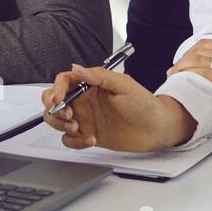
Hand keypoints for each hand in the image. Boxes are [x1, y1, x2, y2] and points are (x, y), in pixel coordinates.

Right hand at [41, 64, 195, 151]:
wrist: (157, 128)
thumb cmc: (145, 103)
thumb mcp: (123, 84)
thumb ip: (98, 76)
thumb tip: (76, 68)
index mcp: (91, 85)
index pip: (64, 82)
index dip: (56, 89)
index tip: (58, 100)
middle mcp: (84, 101)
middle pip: (54, 102)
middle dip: (54, 109)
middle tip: (68, 116)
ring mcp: (85, 118)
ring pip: (57, 121)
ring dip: (60, 125)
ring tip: (76, 127)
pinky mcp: (88, 135)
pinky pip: (70, 140)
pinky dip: (74, 142)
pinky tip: (90, 139)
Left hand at [167, 39, 211, 128]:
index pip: (207, 43)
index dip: (191, 51)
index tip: (184, 59)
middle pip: (199, 50)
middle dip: (183, 58)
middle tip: (174, 68)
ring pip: (198, 61)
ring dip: (182, 67)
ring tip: (174, 75)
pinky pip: (204, 75)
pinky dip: (190, 75)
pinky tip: (183, 80)